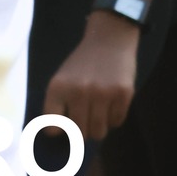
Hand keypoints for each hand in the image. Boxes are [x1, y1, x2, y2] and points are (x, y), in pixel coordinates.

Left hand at [44, 13, 139, 139]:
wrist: (110, 38)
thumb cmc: (83, 63)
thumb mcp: (62, 78)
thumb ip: (58, 105)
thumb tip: (62, 138)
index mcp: (58, 88)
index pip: (53, 128)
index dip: (59, 130)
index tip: (65, 125)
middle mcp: (79, 91)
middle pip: (79, 134)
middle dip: (83, 131)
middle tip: (87, 120)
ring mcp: (103, 93)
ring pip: (99, 132)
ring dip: (99, 127)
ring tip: (100, 114)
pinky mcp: (123, 92)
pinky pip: (117, 121)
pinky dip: (114, 118)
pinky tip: (113, 104)